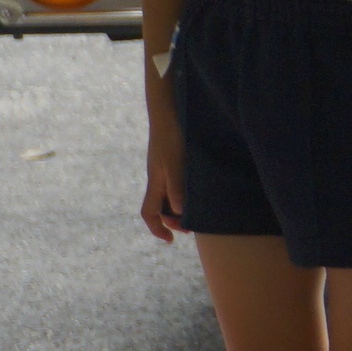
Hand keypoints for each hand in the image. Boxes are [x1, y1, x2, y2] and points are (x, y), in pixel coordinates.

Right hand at [140, 100, 187, 243]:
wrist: (169, 110)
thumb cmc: (172, 135)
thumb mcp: (175, 163)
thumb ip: (177, 187)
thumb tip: (180, 213)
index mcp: (155, 182)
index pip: (149, 213)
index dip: (157, 229)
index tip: (170, 240)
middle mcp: (159, 178)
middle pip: (161, 207)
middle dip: (174, 221)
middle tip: (193, 228)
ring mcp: (166, 169)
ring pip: (170, 195)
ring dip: (182, 207)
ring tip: (200, 213)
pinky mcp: (174, 159)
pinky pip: (178, 182)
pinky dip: (186, 192)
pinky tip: (202, 191)